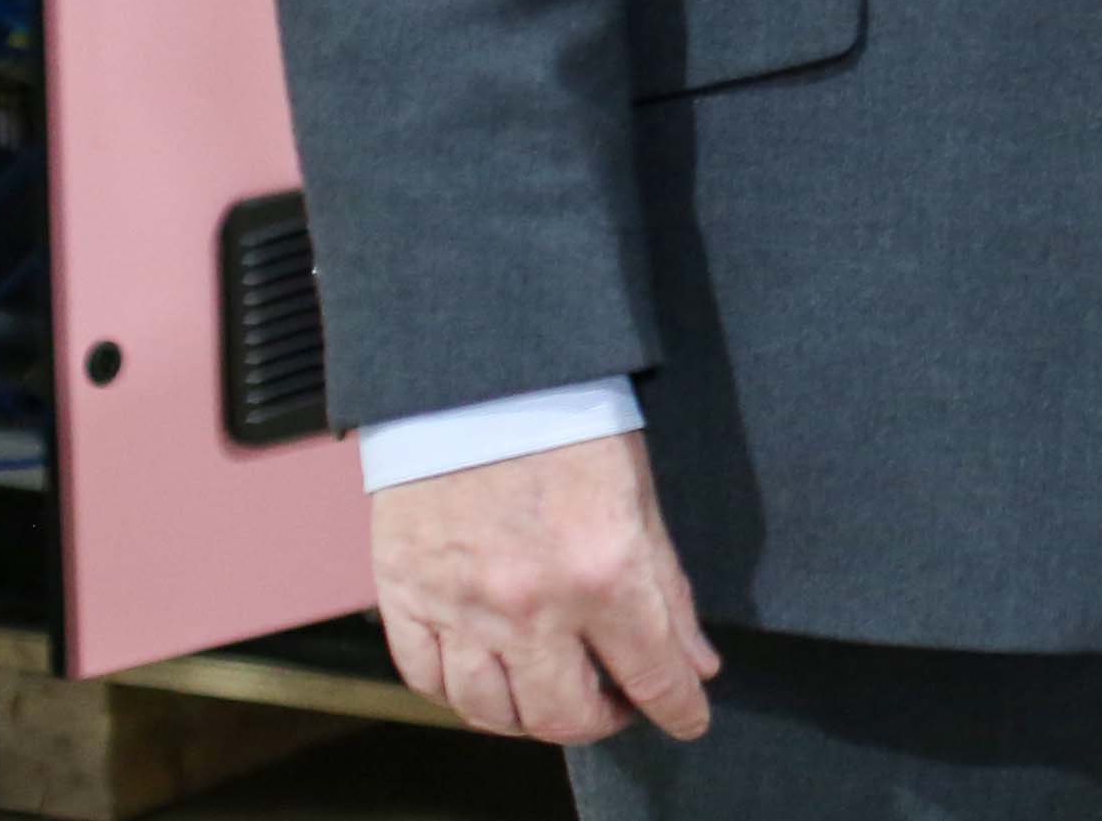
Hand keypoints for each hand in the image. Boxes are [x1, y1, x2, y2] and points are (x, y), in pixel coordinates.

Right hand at [370, 431, 717, 743]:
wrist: (475, 379)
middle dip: (603, 721)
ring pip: (493, 713)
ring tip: (554, 696)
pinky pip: (428, 681)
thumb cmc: (565, 422)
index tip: (688, 720)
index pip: (653, 676)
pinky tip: (490, 680)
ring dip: (531, 719)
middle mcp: (530, 605)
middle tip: (616, 703)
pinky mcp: (405, 597)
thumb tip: (695, 662)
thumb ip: (668, 589)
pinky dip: (462, 695)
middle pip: (566, 716)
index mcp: (604, 571)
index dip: (679, 709)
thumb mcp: (640, 497)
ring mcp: (460, 607)